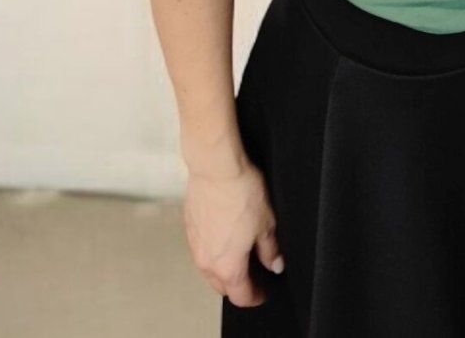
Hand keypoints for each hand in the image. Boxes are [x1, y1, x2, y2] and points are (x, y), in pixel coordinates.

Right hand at [184, 156, 284, 307]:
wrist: (215, 167)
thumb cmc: (241, 192)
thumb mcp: (266, 223)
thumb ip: (271, 250)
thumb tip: (275, 263)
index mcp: (228, 267)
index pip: (242, 296)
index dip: (256, 297)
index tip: (264, 292)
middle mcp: (207, 261)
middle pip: (223, 287)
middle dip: (238, 286)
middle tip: (254, 276)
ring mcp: (195, 245)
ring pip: (209, 269)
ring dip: (223, 269)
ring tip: (240, 254)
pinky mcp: (189, 228)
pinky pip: (201, 249)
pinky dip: (213, 250)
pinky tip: (225, 235)